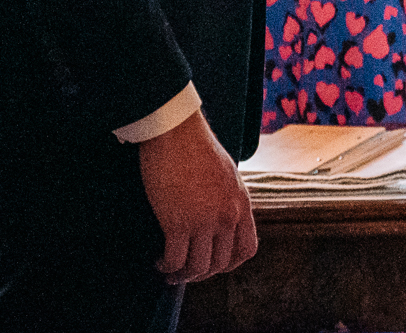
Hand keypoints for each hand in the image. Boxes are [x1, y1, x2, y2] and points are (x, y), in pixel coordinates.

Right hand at [137, 110, 257, 284]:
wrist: (176, 130)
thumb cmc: (195, 145)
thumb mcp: (226, 173)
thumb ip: (227, 198)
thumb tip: (219, 213)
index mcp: (241, 203)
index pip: (246, 249)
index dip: (229, 264)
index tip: (213, 265)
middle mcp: (227, 216)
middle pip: (220, 263)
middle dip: (202, 274)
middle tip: (186, 271)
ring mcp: (204, 221)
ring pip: (198, 267)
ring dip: (183, 275)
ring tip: (169, 271)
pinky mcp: (178, 222)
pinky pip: (175, 259)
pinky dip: (166, 266)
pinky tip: (159, 261)